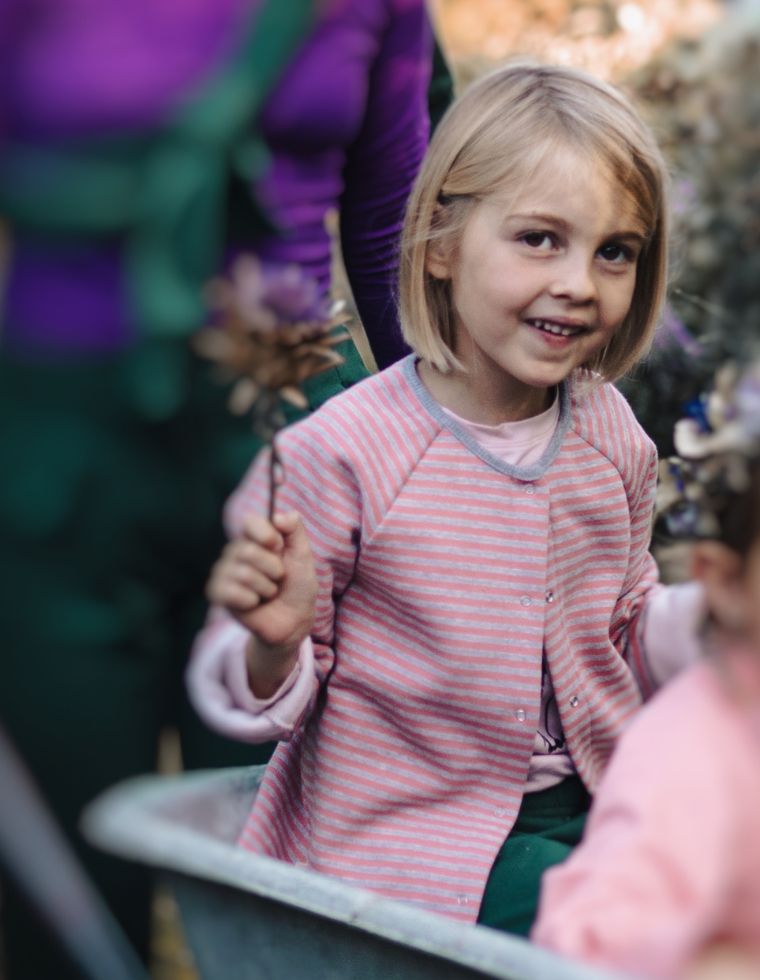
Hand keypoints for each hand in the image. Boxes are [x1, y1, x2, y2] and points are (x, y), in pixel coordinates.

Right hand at [207, 510, 317, 660]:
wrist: (294, 620)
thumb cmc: (298, 587)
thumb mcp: (303, 557)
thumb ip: (295, 532)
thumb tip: (279, 515)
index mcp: (256, 539)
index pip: (249, 522)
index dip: (264, 534)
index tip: (277, 546)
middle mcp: (237, 552)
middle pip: (247, 551)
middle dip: (272, 569)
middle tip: (278, 579)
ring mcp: (225, 572)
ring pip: (243, 574)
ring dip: (265, 588)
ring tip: (268, 593)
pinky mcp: (218, 593)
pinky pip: (229, 592)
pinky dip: (250, 600)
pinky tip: (254, 603)